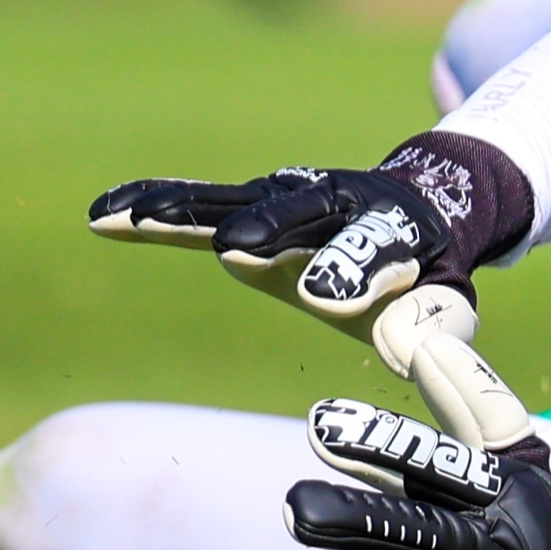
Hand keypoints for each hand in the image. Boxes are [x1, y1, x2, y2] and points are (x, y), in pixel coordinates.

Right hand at [86, 162, 462, 332]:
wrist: (418, 209)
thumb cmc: (428, 277)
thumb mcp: (448, 309)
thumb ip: (431, 331)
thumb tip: (403, 352)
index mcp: (394, 231)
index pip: (377, 250)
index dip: (354, 273)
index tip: (325, 300)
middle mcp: (335, 202)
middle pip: (299, 212)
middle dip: (267, 229)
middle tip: (233, 249)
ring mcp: (286, 197)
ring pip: (233, 201)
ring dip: (186, 211)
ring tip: (131, 221)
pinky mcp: (248, 203)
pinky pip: (197, 203)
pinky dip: (152, 207)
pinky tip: (102, 216)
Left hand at [283, 400, 550, 549]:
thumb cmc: (545, 525)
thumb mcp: (523, 460)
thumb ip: (471, 404)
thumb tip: (427, 342)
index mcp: (496, 490)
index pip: (437, 462)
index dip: (383, 444)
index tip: (320, 424)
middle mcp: (495, 544)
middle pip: (420, 528)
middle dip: (358, 516)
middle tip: (293, 507)